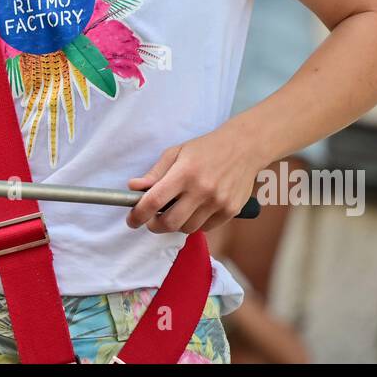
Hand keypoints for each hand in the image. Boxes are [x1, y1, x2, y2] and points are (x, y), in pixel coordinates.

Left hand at [126, 122, 262, 234]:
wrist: (244, 147)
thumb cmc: (206, 148)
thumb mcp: (177, 152)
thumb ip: (155, 173)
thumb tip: (134, 188)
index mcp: (184, 173)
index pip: (154, 201)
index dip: (138, 214)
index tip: (131, 220)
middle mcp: (202, 189)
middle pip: (169, 222)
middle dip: (154, 225)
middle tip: (151, 220)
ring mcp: (218, 202)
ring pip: (187, 228)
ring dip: (175, 225)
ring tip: (175, 211)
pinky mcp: (231, 211)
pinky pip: (205, 228)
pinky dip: (195, 223)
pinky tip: (194, 210)